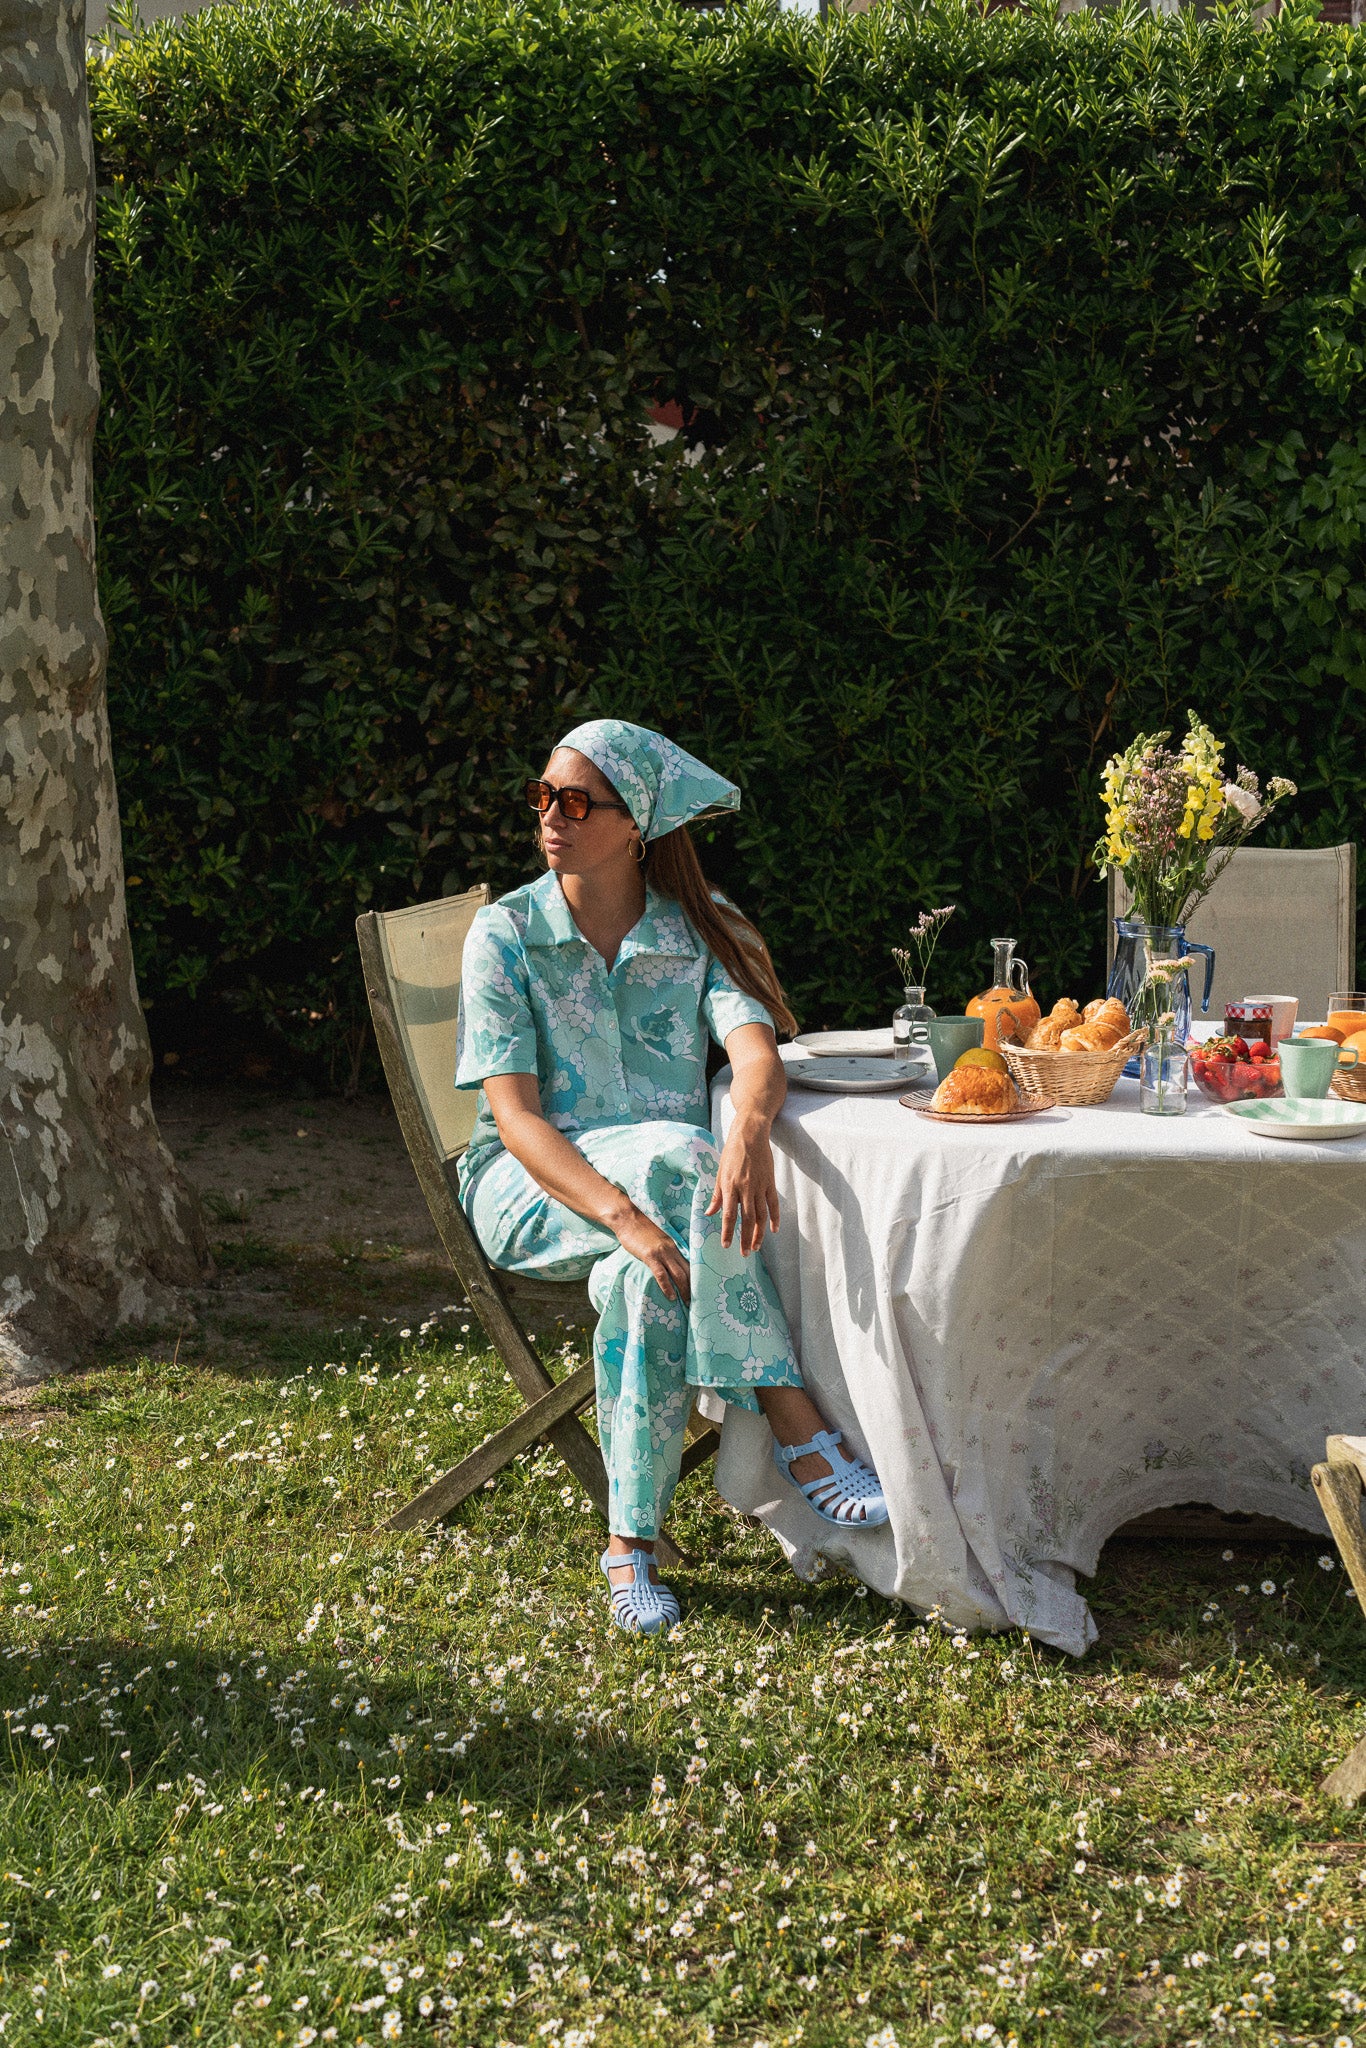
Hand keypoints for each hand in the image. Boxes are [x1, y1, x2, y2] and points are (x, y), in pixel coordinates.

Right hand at [612, 1207, 690, 1303]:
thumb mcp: (657, 1240)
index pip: (690, 1264)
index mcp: (674, 1246)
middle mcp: (671, 1249)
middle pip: (688, 1271)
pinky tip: (671, 1296)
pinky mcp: (650, 1256)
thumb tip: (668, 1263)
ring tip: (687, 1303)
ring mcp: (661, 1253)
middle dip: (693, 1288)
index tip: (699, 1290)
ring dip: (685, 1290)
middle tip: (697, 1301)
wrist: (628, 1218)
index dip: (695, 1278)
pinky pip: (661, 1275)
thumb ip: (665, 1250)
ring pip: (678, 1274)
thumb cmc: (639, 1229)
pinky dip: (667, 1287)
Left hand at [707, 1118, 779, 1254]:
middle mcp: (745, 1189)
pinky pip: (774, 1204)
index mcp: (730, 1186)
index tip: (726, 1245)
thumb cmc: (732, 1152)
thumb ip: (716, 1195)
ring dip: (759, 1233)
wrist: (750, 1135)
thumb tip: (709, 1212)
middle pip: (747, 1220)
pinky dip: (775, 1218)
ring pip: (761, 1216)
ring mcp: (760, 1186)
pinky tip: (773, 1230)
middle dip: (745, 1239)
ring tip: (756, 1247)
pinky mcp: (770, 1183)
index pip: (728, 1215)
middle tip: (745, 1253)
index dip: (727, 1232)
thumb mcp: (719, 1172)